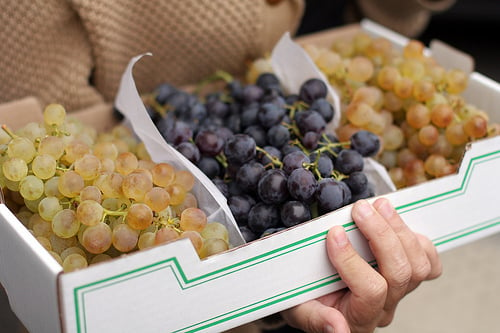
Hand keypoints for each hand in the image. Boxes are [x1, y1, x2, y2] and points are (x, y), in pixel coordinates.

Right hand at [281, 198, 441, 332]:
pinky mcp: (409, 276)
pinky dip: (417, 239)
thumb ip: (316, 320)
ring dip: (400, 230)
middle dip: (381, 235)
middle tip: (360, 209)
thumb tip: (337, 328)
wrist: (311, 289)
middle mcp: (383, 307)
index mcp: (358, 318)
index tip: (334, 233)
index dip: (352, 260)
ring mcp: (399, 292)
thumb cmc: (305, 296)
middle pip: (399, 274)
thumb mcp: (298, 308)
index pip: (369, 291)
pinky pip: (429, 263)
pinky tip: (395, 221)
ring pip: (418, 265)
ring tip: (379, 207)